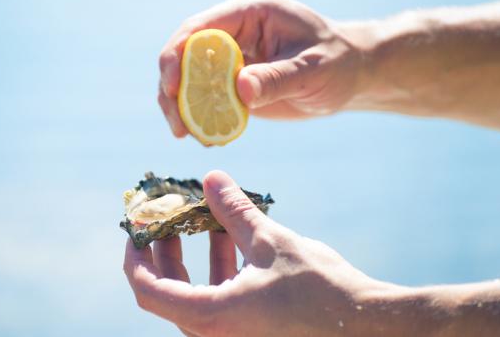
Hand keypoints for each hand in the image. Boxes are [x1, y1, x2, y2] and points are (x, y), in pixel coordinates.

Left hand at [123, 170, 382, 335]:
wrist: (365, 326)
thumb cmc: (318, 288)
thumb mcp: (269, 241)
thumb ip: (234, 210)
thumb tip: (211, 178)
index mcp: (210, 317)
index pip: (147, 290)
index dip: (135, 256)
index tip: (137, 228)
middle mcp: (213, 335)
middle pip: (167, 290)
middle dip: (166, 250)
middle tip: (169, 216)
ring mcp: (231, 336)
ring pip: (194, 293)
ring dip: (196, 255)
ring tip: (206, 218)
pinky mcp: (248, 332)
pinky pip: (219, 299)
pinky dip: (219, 269)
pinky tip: (235, 237)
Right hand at [158, 0, 364, 136]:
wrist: (350, 76)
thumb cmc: (338, 63)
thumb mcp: (312, 70)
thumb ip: (277, 78)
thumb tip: (240, 90)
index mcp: (250, 12)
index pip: (200, 28)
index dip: (176, 55)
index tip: (170, 87)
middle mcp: (234, 31)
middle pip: (184, 54)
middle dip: (173, 89)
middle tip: (178, 126)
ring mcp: (231, 56)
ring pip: (189, 78)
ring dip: (182, 106)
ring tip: (186, 135)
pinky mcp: (233, 80)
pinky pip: (206, 97)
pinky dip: (199, 116)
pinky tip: (204, 137)